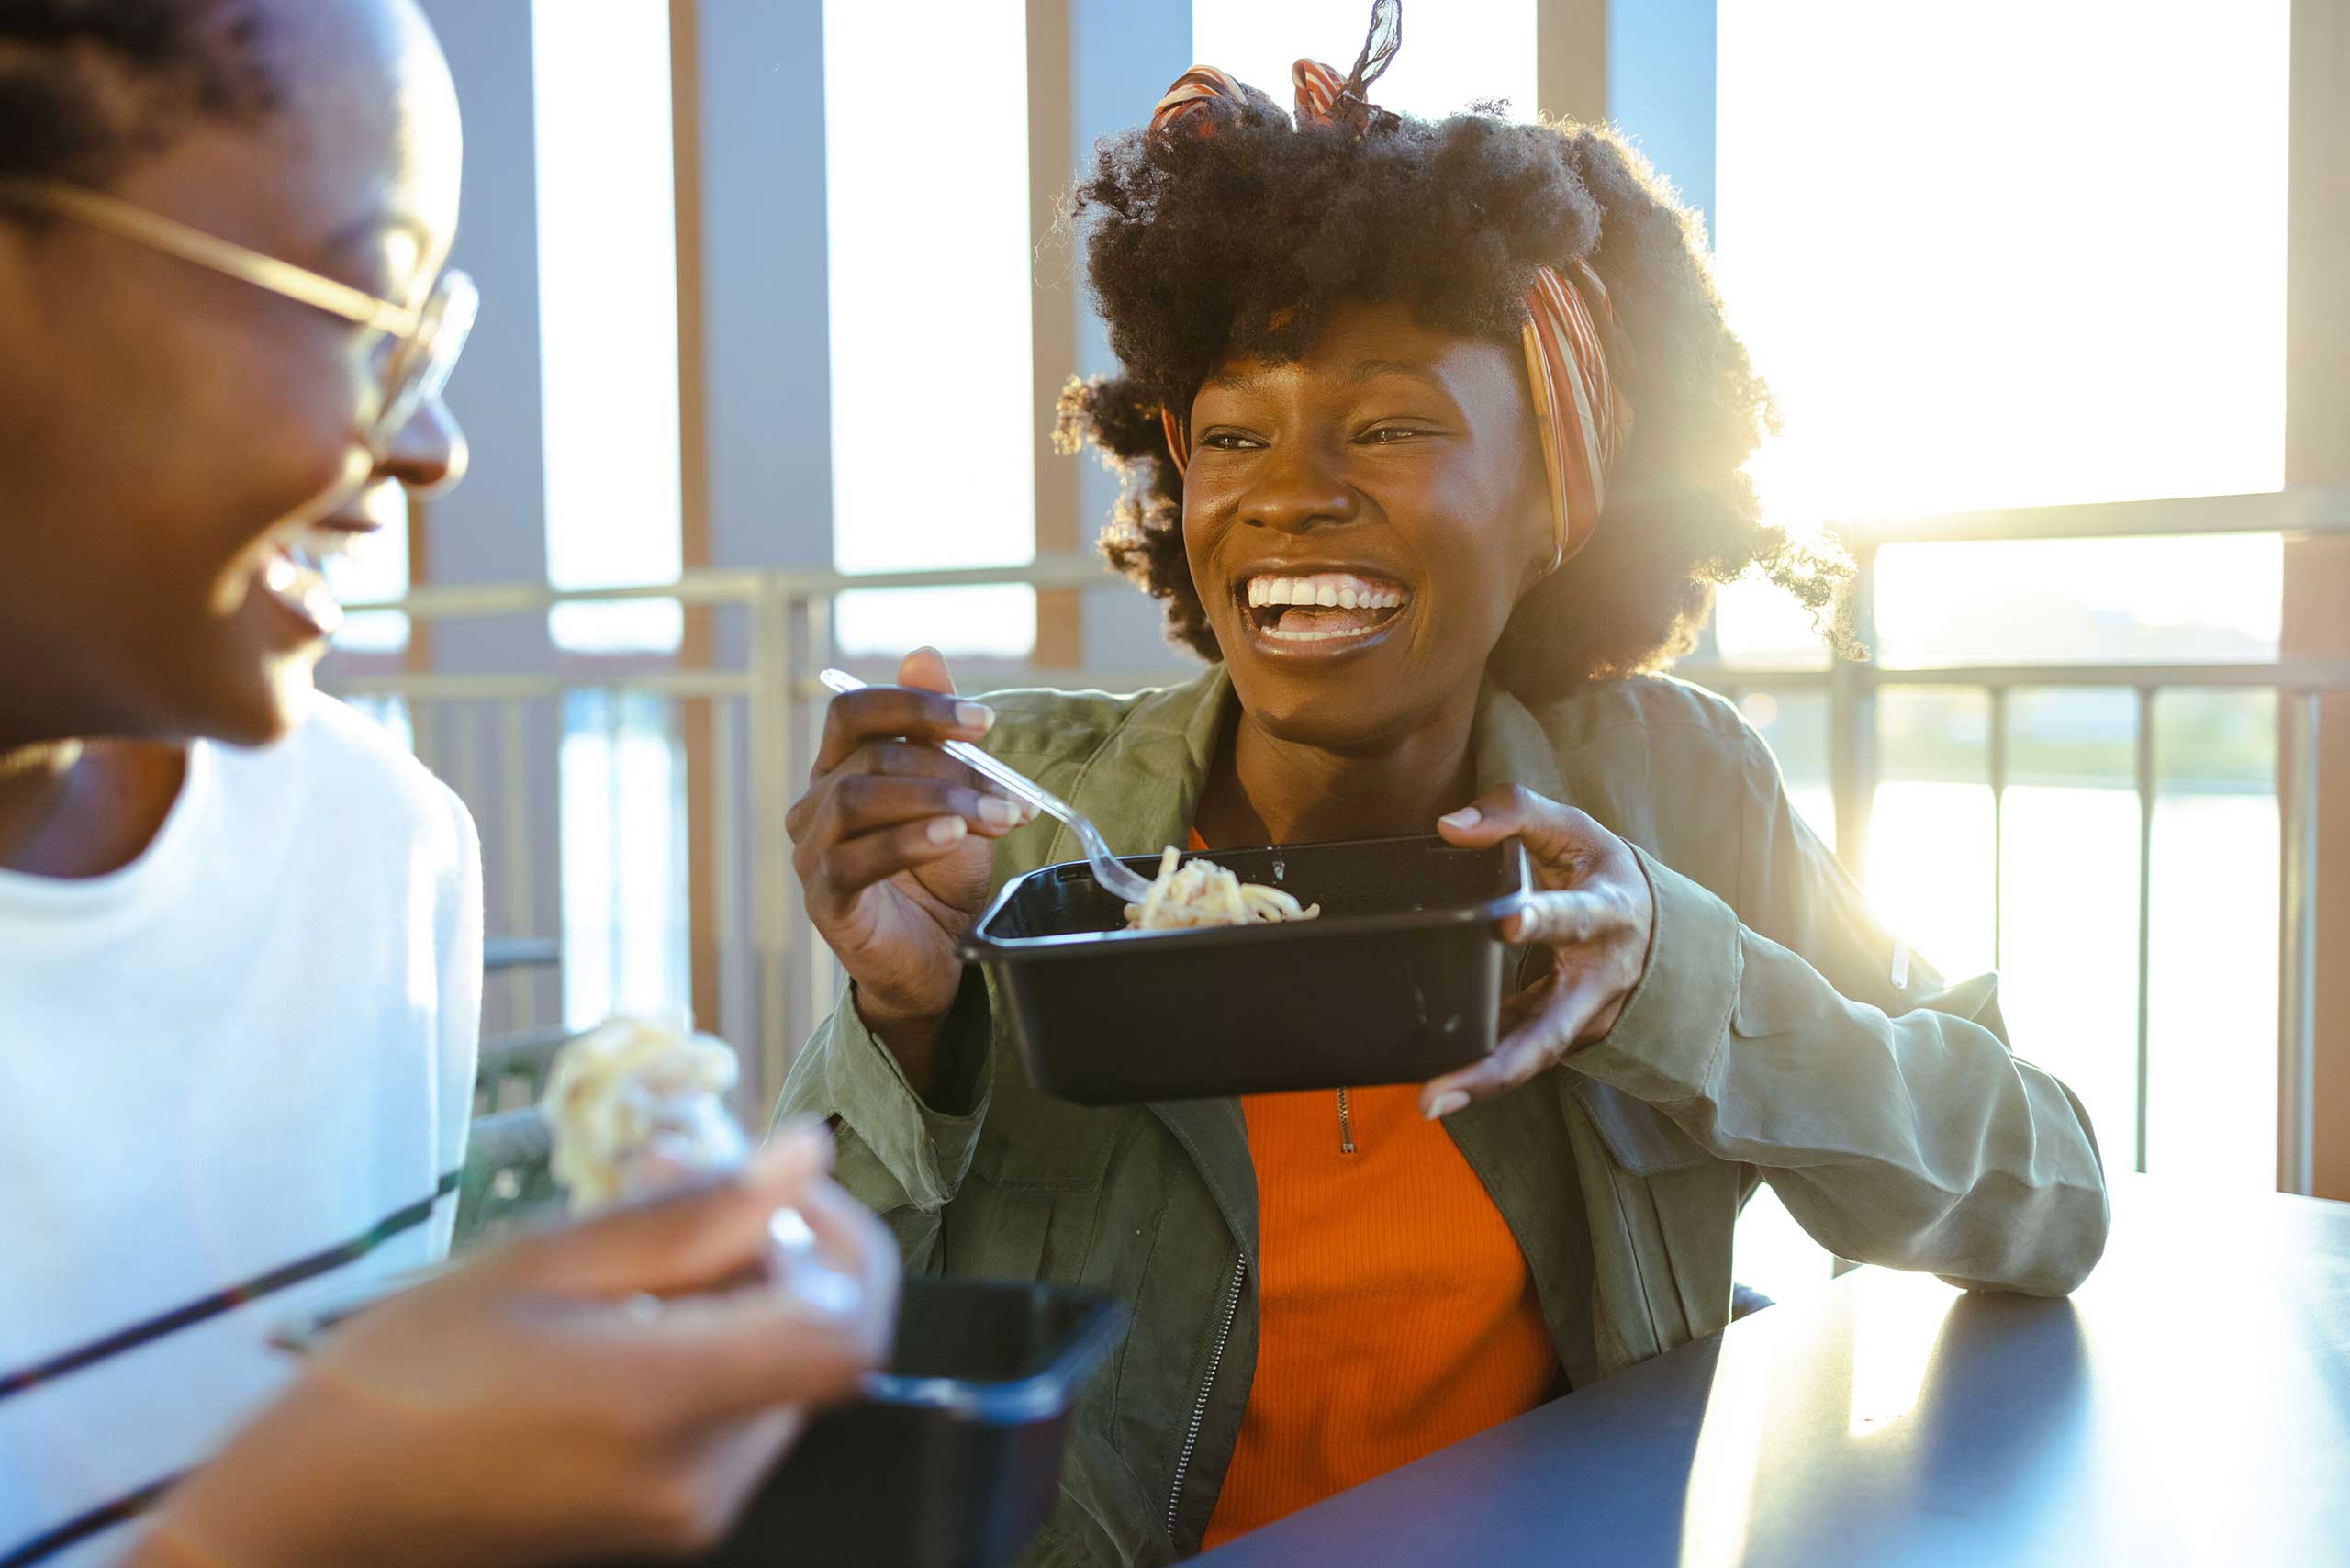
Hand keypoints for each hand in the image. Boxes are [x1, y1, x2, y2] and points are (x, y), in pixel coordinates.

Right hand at [143, 1121, 899, 1567]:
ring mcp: (689, 1513)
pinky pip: (734, 1412)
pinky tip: (621, 1304)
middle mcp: (702, 1479)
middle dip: (771, 1244)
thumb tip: (806, 1151)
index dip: (840, 1239)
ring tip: (626, 1237)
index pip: (847, 1328)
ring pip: (778, 1372)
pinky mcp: (669, 1521)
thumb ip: (693, 1212)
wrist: (320, 1509)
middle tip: (670, 1176)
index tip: (775, 1180)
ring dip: (736, 1288)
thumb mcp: (545, 1262)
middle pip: (815, 1342)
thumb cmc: (405, 1374)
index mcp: (669, 1408)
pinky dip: (707, 1341)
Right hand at [785, 648, 1026, 1089]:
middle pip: (872, 757)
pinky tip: (951, 838)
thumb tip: (923, 653)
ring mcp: (813, 854)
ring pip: (859, 798)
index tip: (983, 722)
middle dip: (951, 769)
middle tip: (1010, 796)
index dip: (915, 705)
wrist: (937, 960)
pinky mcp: (824, 901)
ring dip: (937, 800)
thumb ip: (937, 733)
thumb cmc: (941, 875)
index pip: (853, 711)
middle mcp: (815, 806)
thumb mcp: (955, 795)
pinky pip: (855, 859)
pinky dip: (909, 841)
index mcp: (840, 770)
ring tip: (993, 817)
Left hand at [1419, 785, 1655, 1116]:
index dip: (1544, 918)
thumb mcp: (1570, 827)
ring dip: (1484, 1082)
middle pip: (1552, 1028)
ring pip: (1534, 1055)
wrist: (1649, 919)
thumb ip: (1512, 813)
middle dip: (1504, 1060)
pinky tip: (1438, 1087)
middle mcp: (1598, 977)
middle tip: (1447, 1084)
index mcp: (1606, 913)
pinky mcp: (1562, 1032)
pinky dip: (1481, 1072)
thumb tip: (1448, 827)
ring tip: (1431, 1100)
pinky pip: (1519, 1053)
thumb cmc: (1599, 869)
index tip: (1507, 921)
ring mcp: (1582, 1015)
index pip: (1575, 915)